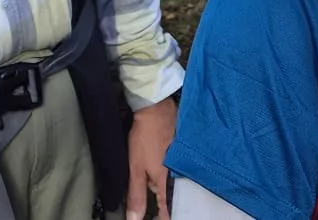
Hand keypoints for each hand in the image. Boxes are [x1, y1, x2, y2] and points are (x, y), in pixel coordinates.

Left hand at [126, 95, 176, 219]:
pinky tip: (163, 167)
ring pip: (176, 183)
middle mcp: (178, 176)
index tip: (160, 219)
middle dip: (165, 201)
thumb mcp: (135, 167)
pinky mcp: (182, 153)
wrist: (156, 109)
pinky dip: (172, 173)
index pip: (168, 210)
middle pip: (173, 197)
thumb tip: (135, 218)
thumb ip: (136, 194)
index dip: (163, 217)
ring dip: (169, 186)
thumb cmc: (146, 137)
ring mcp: (182, 164)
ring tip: (157, 181)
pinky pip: (179, 170)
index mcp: (167, 183)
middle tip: (157, 200)